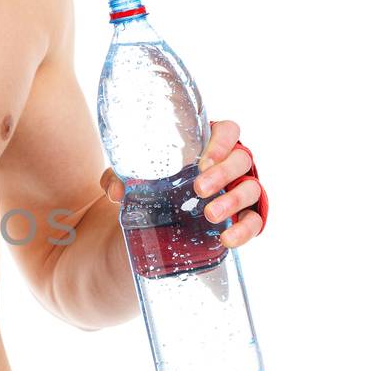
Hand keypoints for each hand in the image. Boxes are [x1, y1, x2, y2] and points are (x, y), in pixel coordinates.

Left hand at [99, 119, 268, 249]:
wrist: (167, 220)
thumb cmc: (160, 185)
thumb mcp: (140, 177)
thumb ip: (122, 176)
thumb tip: (115, 189)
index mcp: (211, 146)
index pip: (228, 131)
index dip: (222, 142)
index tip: (204, 160)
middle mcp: (231, 165)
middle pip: (241, 159)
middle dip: (223, 173)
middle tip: (199, 188)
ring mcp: (242, 190)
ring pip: (251, 189)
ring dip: (233, 200)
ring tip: (210, 214)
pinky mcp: (246, 217)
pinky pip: (255, 221)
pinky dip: (244, 230)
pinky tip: (227, 239)